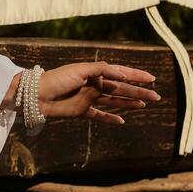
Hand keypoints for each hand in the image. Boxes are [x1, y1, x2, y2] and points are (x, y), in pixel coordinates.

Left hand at [34, 60, 160, 124]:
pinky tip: (121, 121)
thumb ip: (102, 70)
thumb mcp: (81, 70)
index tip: (152, 79)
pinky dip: (110, 119)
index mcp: (95, 73)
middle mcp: (94, 85)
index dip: (136, 76)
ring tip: (144, 105)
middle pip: (121, 89)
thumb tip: (123, 76)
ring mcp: (89, 98)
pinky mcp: (82, 111)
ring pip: (114, 102)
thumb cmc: (57, 78)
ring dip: (129, 103)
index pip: (120, 73)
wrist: (36, 95)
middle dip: (138, 92)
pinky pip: (99, 115)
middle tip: (156, 97)